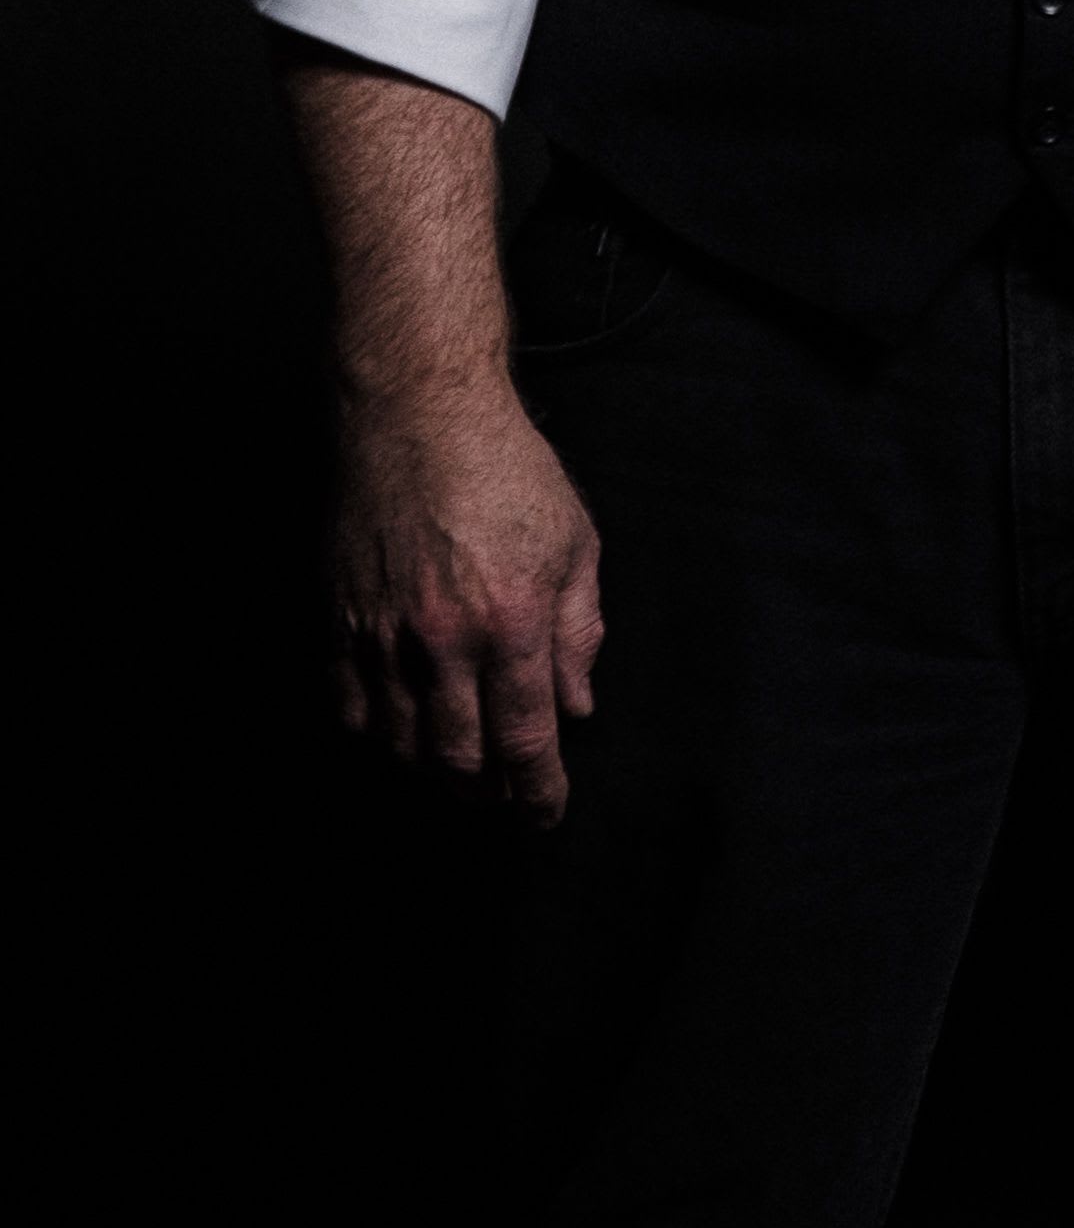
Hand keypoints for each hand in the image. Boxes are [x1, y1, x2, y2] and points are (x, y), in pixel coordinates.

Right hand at [332, 387, 603, 816]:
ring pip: (400, 740)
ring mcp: (384, 630)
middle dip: (487, 792)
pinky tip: (397, 735)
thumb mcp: (575, 545)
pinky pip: (348, 703)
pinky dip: (374, 734)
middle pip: (460, 756)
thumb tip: (576, 708)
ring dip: (431, 771)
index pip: (527, 741)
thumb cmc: (508, 470)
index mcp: (513, 622)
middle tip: (503, 797)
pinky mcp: (340, 615)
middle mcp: (445, 638)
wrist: (417, 411)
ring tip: (457, 772)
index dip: (539, 794)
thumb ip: (579, 634)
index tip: (546, 816)